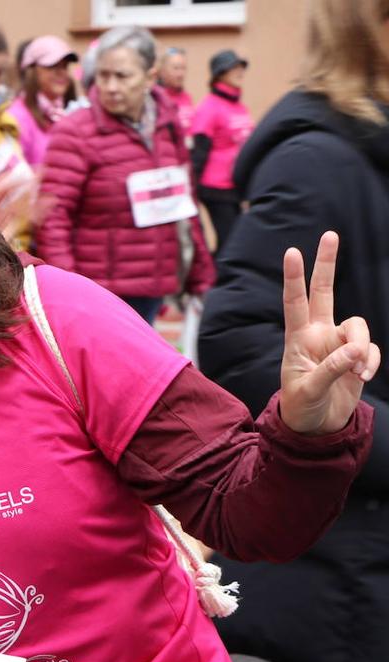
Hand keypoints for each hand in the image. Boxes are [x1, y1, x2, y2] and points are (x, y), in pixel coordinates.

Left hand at [279, 231, 380, 434]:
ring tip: (357, 372)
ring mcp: (338, 343)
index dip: (293, 278)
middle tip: (330, 234)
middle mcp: (318, 334)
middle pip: (324, 292)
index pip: (294, 303)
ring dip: (362, 347)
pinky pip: (370, 349)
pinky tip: (363, 377)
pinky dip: (370, 361)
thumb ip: (331, 369)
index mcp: (297, 339)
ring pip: (358, 326)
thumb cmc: (302, 406)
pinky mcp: (357, 356)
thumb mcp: (308, 390)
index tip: (291, 252)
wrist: (316, 426)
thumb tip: (356, 350)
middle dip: (327, 264)